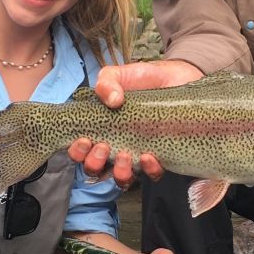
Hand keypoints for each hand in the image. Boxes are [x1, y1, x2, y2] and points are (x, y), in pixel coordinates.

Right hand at [68, 59, 203, 187]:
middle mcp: (116, 147)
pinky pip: (152, 174)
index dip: (77, 152)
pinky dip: (148, 169)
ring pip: (122, 178)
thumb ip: (107, 82)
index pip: (81, 151)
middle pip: (96, 169)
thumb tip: (113, 101)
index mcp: (101, 130)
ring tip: (124, 155)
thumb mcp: (119, 75)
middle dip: (95, 163)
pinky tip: (148, 156)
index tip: (83, 140)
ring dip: (119, 172)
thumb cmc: (142, 79)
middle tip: (103, 147)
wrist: (176, 77)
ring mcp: (137, 154)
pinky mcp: (160, 157)